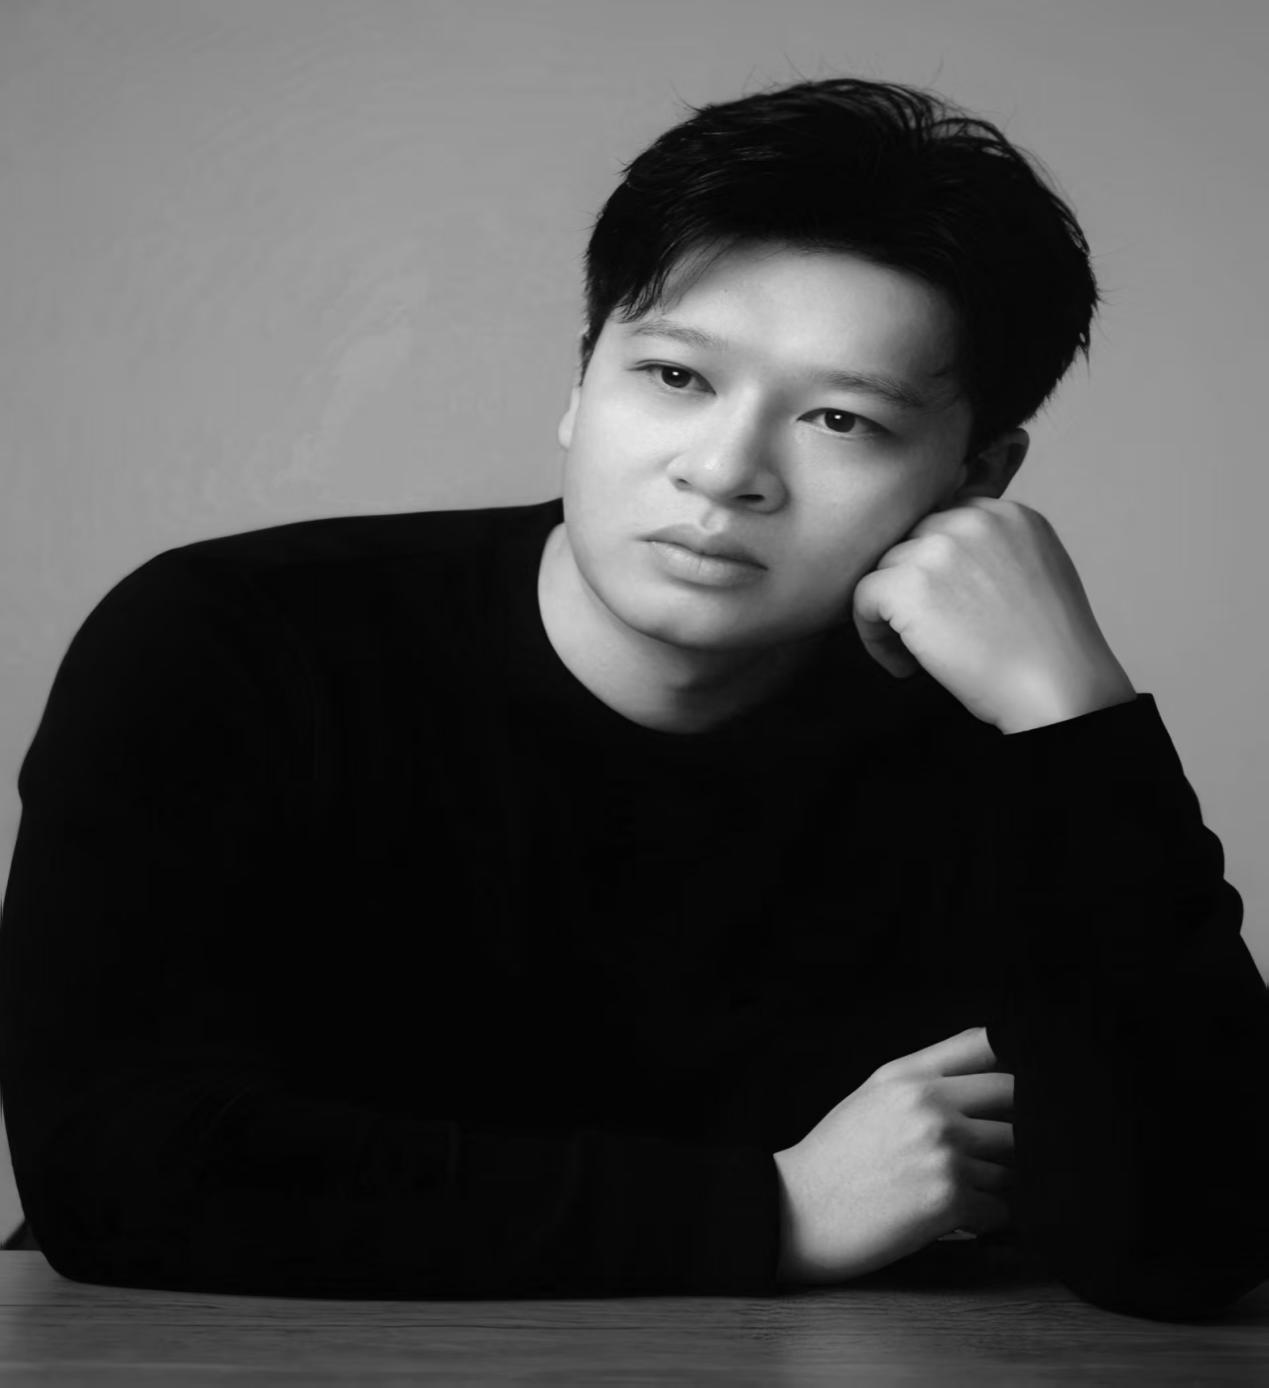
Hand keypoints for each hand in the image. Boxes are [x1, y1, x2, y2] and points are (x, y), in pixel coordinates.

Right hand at [773, 1026, 1013, 1285]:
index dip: (1014, 1060)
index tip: (1015, 1084)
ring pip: (1014, 1160)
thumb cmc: (837, 1157)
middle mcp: (930, 1105)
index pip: (988, 1043)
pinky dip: (987, 1217)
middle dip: (1016, 1124)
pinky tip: (957, 1216)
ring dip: (998, 1179)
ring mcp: (943, 1151)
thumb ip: (928, 1078)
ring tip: (961, 1187)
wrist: (799, 1212)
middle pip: (1016, 1098)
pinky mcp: (950, 1199)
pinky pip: (1003, 1207)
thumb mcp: (874, 1095)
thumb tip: (997, 1082)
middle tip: (996, 1148)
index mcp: (909, 1075)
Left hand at [851, 498, 1135, 733]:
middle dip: (912, 589)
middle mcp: (971, 520)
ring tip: (920, 655)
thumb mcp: (1038, 572)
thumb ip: (997, 550)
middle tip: (930, 635)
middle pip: (911, 544)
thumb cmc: (1049, 650)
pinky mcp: (908, 584)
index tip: (944, 607)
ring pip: (884, 571)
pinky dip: (874, 637)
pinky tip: (905, 665)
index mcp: (1007, 514)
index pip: (944, 523)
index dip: (934, 569)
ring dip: (892, 615)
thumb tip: (943, 560)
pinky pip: (863, 599)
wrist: (1057, 686)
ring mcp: (938, 548)